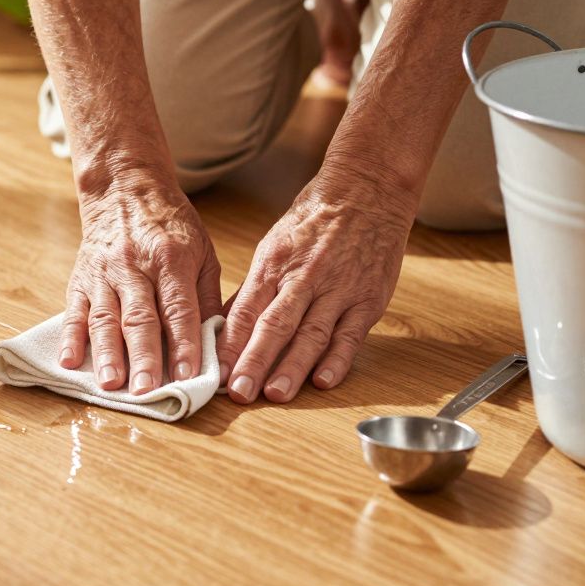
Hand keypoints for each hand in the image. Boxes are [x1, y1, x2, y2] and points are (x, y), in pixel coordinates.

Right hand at [60, 172, 221, 394]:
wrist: (124, 189)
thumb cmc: (170, 225)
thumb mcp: (202, 251)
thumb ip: (209, 296)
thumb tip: (217, 341)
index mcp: (171, 258)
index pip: (178, 308)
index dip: (183, 343)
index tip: (188, 376)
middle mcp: (134, 266)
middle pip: (139, 317)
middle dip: (143, 357)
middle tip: (147, 390)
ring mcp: (104, 274)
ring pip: (105, 318)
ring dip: (107, 355)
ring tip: (110, 385)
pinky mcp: (80, 279)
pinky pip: (74, 311)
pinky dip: (70, 338)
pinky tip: (68, 362)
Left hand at [219, 164, 416, 403]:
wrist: (367, 192)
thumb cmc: (314, 221)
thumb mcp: (273, 246)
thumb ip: (252, 291)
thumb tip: (223, 328)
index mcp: (275, 264)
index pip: (247, 310)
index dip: (231, 343)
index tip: (217, 372)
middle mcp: (305, 277)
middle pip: (276, 324)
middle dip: (256, 360)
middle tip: (240, 391)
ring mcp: (339, 289)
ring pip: (312, 333)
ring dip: (293, 367)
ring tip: (276, 394)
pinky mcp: (368, 299)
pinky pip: (351, 334)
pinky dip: (338, 359)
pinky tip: (323, 380)